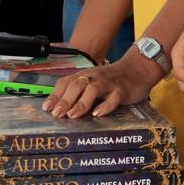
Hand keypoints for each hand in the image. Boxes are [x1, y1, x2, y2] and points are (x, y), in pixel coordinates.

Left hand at [42, 51, 162, 118]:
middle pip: (76, 86)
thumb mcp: (92, 82)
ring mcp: (108, 83)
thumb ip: (78, 92)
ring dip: (81, 103)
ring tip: (72, 115)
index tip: (47, 108)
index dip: (55, 95)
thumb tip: (59, 108)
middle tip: (56, 114)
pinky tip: (98, 114)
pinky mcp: (122, 90)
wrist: (137, 69)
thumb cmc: (111, 79)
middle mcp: (94, 78)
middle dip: (65, 100)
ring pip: (92, 90)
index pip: (66, 83)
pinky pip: (113, 98)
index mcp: (84, 76)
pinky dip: (105, 106)